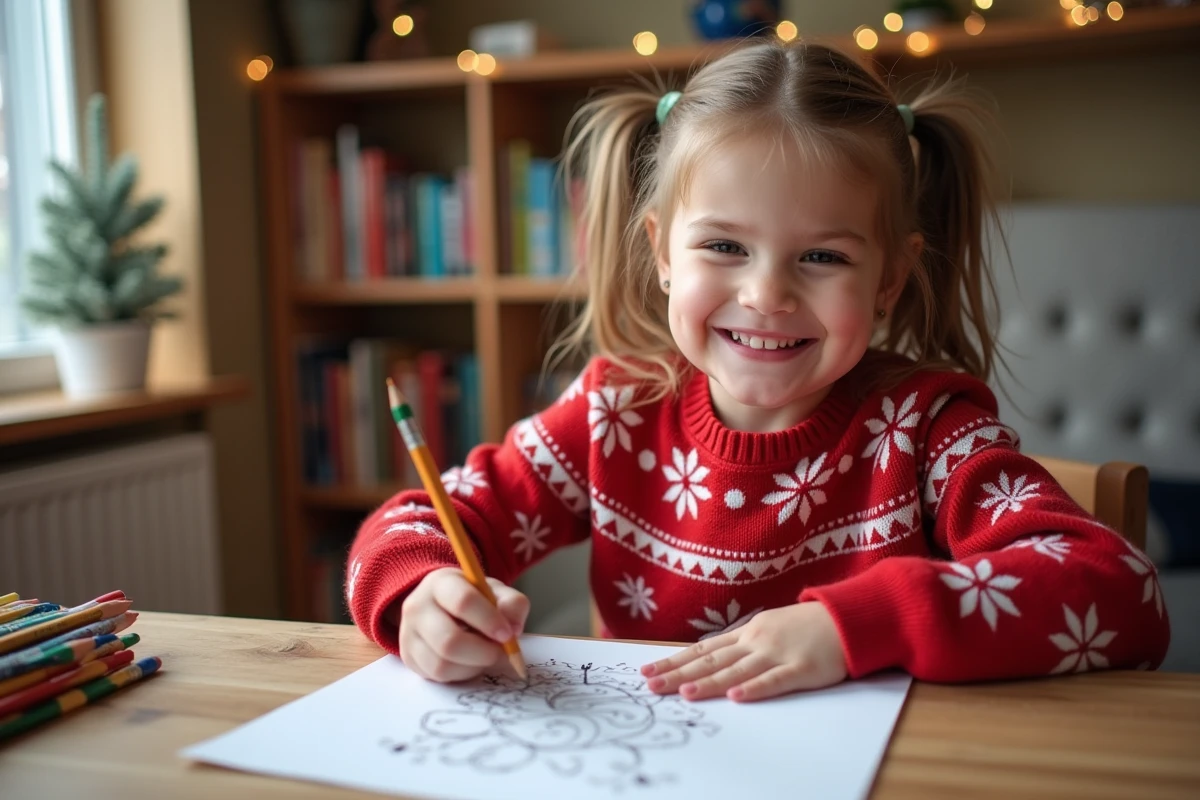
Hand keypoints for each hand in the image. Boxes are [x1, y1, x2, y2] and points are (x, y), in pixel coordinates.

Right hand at [398, 567, 529, 682]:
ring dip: (473, 666)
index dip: (489, 621)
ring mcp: (408, 634)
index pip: (463, 601)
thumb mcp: (495, 592)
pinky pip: (437, 676)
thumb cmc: (473, 598)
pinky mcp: (408, 657)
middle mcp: (417, 607)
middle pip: (449, 640)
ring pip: (442, 664)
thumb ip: (512, 604)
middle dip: (482, 653)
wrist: (440, 605)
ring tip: (486, 656)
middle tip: (501, 653)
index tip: (508, 634)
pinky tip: (471, 662)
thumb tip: (513, 630)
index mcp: (441, 583)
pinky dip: (461, 674)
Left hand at [641, 602, 847, 702]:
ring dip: (710, 682)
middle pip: (711, 660)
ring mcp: (777, 654)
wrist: (846, 618)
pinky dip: (755, 689)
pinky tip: (737, 697)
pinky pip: (775, 680)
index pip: (703, 650)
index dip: (674, 660)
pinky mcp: (801, 669)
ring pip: (737, 671)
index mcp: (746, 633)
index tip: (647, 670)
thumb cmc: (806, 625)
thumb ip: (742, 644)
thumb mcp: (768, 627)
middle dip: (678, 673)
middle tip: (651, 685)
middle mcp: (755, 642)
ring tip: (684, 693)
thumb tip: (710, 659)